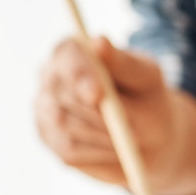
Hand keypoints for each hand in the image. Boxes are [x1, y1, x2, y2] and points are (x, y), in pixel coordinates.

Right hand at [34, 36, 180, 188]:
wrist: (150, 137)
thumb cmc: (148, 100)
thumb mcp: (147, 79)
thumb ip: (124, 64)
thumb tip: (99, 42)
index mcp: (73, 51)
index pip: (67, 56)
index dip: (80, 75)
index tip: (97, 95)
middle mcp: (51, 74)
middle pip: (62, 94)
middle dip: (99, 115)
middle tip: (132, 129)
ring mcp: (44, 106)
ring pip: (63, 123)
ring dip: (103, 135)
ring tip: (130, 138)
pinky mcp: (49, 136)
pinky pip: (68, 149)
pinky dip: (98, 152)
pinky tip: (115, 148)